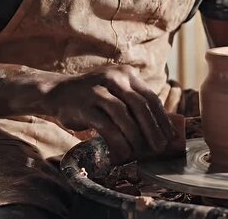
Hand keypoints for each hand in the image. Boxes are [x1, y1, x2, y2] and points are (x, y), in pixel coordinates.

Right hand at [41, 65, 176, 163]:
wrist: (57, 92)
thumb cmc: (93, 97)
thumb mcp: (116, 92)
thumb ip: (135, 104)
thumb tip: (160, 129)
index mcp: (126, 75)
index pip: (150, 97)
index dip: (162, 118)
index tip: (170, 136)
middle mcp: (114, 78)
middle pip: (140, 105)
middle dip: (153, 129)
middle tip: (160, 147)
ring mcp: (98, 90)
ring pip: (124, 115)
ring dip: (136, 136)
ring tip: (142, 151)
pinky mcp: (84, 105)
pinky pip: (106, 125)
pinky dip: (117, 140)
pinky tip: (123, 152)